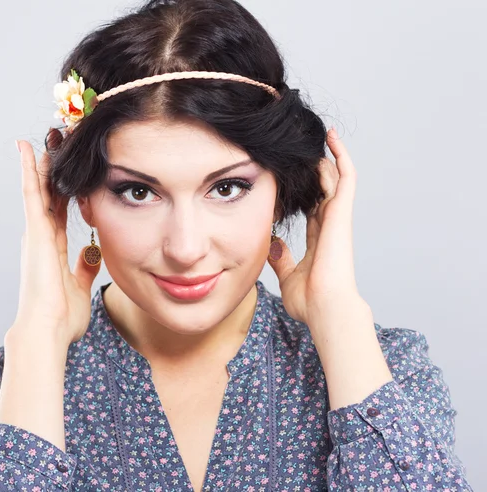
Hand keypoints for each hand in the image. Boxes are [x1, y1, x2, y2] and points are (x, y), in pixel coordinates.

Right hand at [11, 129, 100, 346]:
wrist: (47, 331)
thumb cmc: (61, 317)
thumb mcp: (80, 287)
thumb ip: (85, 269)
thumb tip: (93, 255)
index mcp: (53, 249)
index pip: (60, 211)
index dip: (65, 190)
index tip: (72, 172)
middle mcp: (41, 237)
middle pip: (48, 194)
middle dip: (54, 169)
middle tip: (58, 142)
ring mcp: (35, 233)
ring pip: (38, 188)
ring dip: (42, 162)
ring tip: (46, 136)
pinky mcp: (33, 233)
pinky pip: (31, 194)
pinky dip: (28, 170)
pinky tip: (27, 148)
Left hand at [268, 127, 360, 324]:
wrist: (324, 309)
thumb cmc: (309, 301)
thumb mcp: (287, 276)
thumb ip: (280, 259)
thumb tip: (272, 244)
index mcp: (319, 240)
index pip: (313, 209)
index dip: (307, 193)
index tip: (296, 179)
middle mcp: (330, 226)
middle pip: (325, 190)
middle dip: (318, 171)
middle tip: (306, 150)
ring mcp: (337, 219)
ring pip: (336, 179)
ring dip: (330, 157)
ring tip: (322, 136)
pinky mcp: (342, 213)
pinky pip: (346, 178)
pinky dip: (342, 157)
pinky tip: (332, 139)